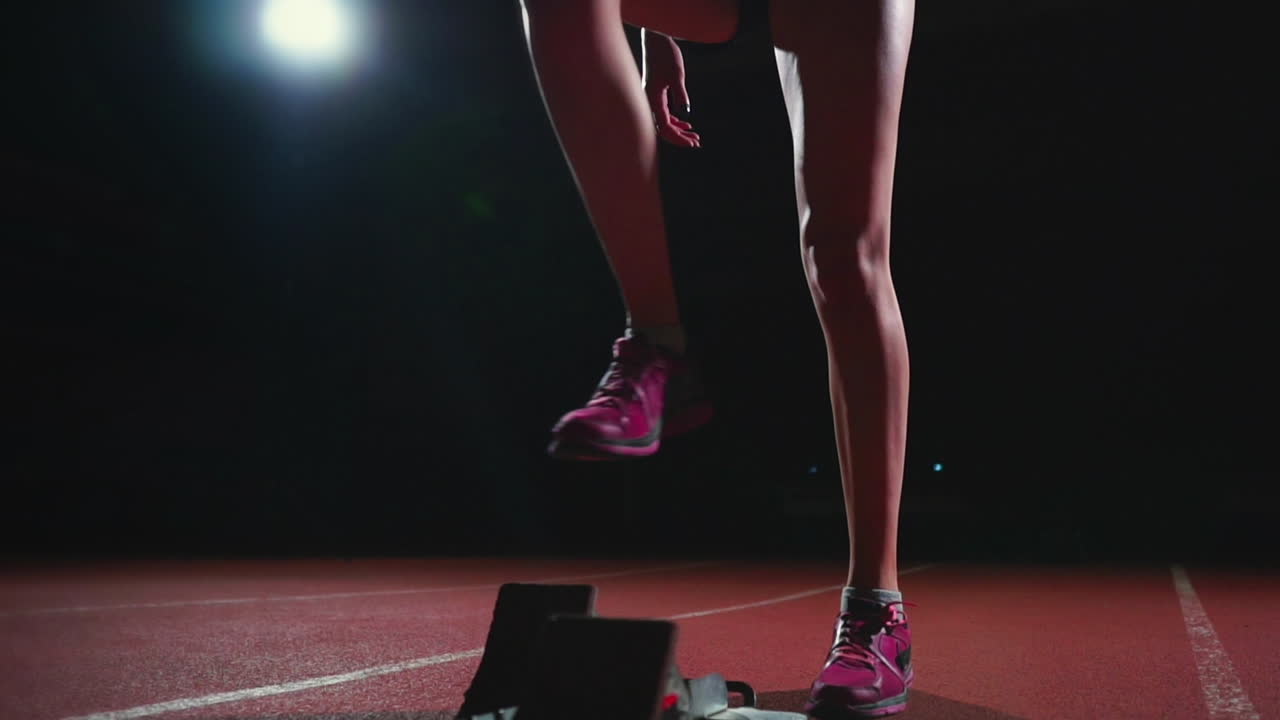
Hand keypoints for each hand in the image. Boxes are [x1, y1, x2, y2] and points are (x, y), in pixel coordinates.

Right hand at [642, 31, 700, 148]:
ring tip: (694, 135)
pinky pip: (663, 113)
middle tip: (696, 142)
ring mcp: (651, 99)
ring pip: (664, 122)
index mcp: (653, 99)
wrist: (655, 39)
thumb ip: (680, 95)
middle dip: (679, 138)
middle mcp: (649, 102)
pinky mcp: (654, 94)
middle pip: (663, 129)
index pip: (665, 128)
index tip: (693, 143)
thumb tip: (685, 113)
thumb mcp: (676, 74)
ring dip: (678, 130)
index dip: (678, 138)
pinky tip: (685, 123)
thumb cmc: (665, 54)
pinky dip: (674, 121)